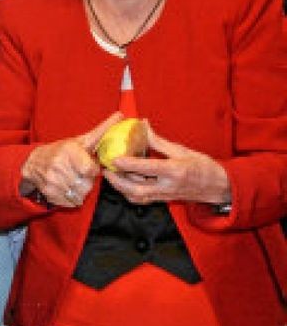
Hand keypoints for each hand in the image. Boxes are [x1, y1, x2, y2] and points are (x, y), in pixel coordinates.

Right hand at [20, 113, 119, 207]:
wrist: (33, 162)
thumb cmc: (62, 150)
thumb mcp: (81, 140)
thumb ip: (102, 130)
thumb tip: (121, 115)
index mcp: (69, 151)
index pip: (90, 170)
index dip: (93, 170)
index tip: (89, 167)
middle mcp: (58, 166)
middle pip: (86, 184)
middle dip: (87, 181)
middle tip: (81, 174)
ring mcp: (52, 181)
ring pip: (80, 194)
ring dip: (81, 191)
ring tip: (75, 181)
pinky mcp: (49, 193)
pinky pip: (70, 202)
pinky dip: (72, 198)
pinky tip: (68, 188)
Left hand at [103, 124, 230, 205]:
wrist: (218, 187)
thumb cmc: (203, 166)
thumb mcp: (182, 150)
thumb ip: (158, 141)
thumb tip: (142, 125)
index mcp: (174, 170)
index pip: (147, 168)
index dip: (129, 163)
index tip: (115, 158)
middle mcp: (168, 186)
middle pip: (136, 188)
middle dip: (118, 181)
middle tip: (106, 169)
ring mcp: (165, 195)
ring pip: (137, 196)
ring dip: (120, 187)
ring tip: (110, 175)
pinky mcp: (163, 200)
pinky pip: (142, 199)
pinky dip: (129, 192)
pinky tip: (122, 183)